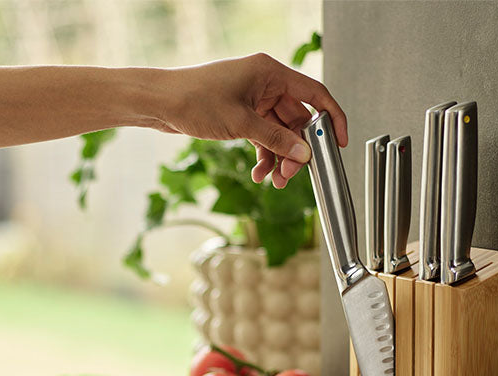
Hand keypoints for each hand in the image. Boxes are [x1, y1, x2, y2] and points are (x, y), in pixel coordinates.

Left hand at [155, 53, 347, 187]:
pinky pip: (264, 137)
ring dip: (279, 157)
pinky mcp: (242, 115)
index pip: (314, 94)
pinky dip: (264, 155)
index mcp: (270, 73)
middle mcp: (265, 84)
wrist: (160, 103)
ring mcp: (253, 100)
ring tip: (273, 180)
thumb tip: (303, 154)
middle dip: (296, 149)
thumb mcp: (241, 123)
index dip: (331, 118)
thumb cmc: (193, 99)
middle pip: (296, 120)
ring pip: (280, 133)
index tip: (338, 142)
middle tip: (291, 174)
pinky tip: (260, 172)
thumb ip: (276, 140)